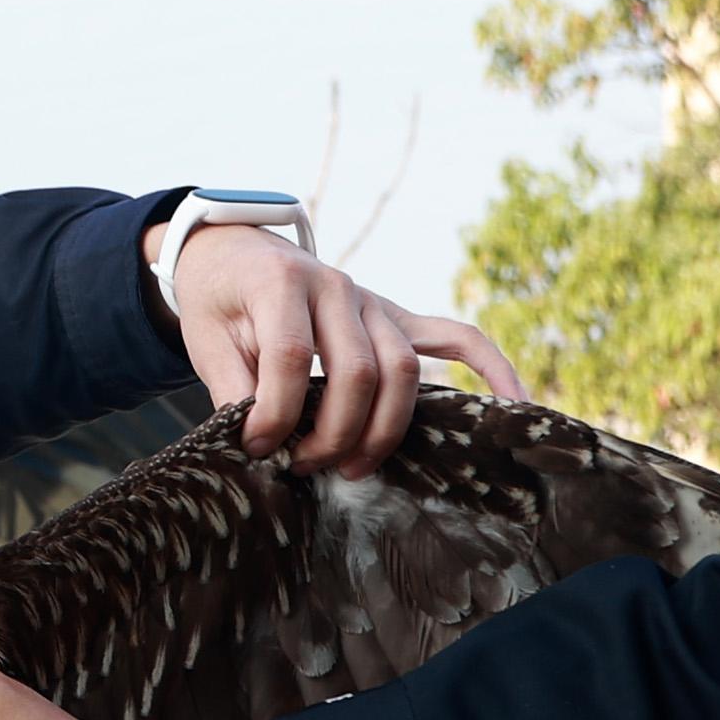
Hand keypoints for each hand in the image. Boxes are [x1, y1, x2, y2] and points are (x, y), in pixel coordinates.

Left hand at [163, 226, 526, 473]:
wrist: (236, 251)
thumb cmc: (220, 300)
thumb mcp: (206, 339)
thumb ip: (233, 387)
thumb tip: (262, 445)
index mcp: (283, 283)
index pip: (292, 356)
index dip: (275, 413)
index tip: (258, 448)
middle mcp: (337, 285)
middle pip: (359, 369)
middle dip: (335, 431)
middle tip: (304, 467)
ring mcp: (375, 301)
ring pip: (403, 367)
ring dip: (384, 427)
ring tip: (353, 468)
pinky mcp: (397, 317)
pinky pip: (456, 337)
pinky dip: (490, 368)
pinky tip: (512, 403)